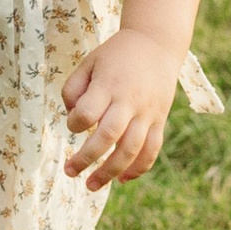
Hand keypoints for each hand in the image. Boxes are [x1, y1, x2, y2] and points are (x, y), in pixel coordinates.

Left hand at [61, 26, 182, 188]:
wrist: (157, 43)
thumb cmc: (117, 55)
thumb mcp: (89, 62)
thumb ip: (74, 89)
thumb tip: (73, 119)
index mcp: (109, 84)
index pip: (87, 113)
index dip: (75, 124)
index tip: (73, 124)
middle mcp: (129, 101)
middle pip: (108, 136)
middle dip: (87, 158)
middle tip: (70, 171)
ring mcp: (147, 112)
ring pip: (131, 149)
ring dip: (110, 171)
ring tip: (91, 185)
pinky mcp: (160, 120)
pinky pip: (152, 150)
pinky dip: (139, 168)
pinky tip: (123, 179)